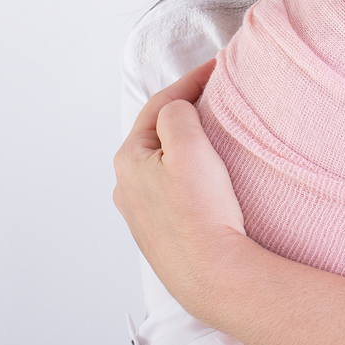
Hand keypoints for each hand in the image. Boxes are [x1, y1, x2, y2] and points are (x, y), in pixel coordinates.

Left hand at [112, 60, 247, 315]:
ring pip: (165, 164)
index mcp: (129, 160)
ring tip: (215, 136)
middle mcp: (127, 187)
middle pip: (159, 134)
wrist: (213, 276)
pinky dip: (190, 174)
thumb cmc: (201, 213)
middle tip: (216, 98)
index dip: (190, 81)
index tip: (217, 67)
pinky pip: (174, 191)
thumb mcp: (188, 145)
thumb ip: (177, 112)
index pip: (159, 105)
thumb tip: (178, 109)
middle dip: (186, 113)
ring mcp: (142, 214)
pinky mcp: (162, 234)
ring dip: (187, 145)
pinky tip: (209, 180)